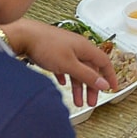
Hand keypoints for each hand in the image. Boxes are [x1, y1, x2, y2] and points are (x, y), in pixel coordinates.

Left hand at [3, 20, 117, 103]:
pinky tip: (63, 83)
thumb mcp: (69, 64)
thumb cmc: (45, 45)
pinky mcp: (54, 52)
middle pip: (90, 69)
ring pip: (77, 70)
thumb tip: (103, 84)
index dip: (110, 76)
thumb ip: (87, 75)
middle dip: (92, 87)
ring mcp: (66, 50)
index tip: (113, 87)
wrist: (23, 36)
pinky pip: (65, 68)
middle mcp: (78, 47)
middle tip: (91, 101)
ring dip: (78, 86)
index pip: (104, 62)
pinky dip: (66, 77)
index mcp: (85, 48)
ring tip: (77, 101)